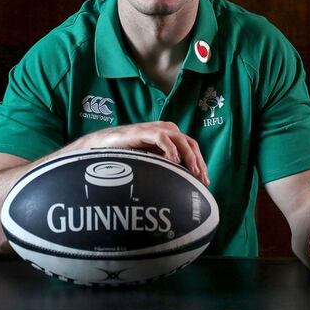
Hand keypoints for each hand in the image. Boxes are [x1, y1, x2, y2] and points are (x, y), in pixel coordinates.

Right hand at [75, 122, 208, 185]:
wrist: (105, 145)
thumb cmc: (129, 153)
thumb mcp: (152, 159)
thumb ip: (166, 164)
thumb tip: (182, 181)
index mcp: (170, 135)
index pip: (192, 147)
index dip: (200, 163)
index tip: (204, 180)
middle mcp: (166, 129)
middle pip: (190, 143)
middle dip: (198, 162)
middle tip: (202, 179)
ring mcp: (156, 129)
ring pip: (180, 140)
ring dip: (189, 157)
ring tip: (193, 171)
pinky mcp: (144, 131)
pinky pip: (162, 138)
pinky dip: (170, 149)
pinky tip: (174, 161)